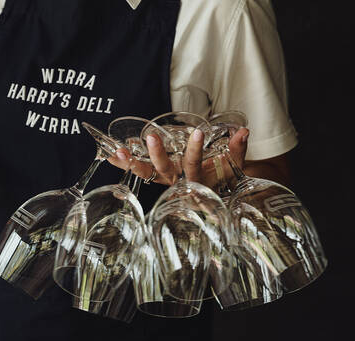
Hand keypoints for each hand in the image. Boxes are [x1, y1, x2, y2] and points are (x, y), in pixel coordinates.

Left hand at [106, 127, 249, 185]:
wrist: (213, 194)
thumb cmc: (222, 178)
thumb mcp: (233, 166)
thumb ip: (237, 150)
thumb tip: (244, 132)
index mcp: (195, 179)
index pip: (195, 165)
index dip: (196, 151)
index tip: (199, 133)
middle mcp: (176, 181)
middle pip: (164, 170)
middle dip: (156, 155)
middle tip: (151, 138)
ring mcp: (163, 179)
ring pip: (145, 173)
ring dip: (130, 163)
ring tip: (117, 152)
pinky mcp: (155, 175)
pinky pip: (137, 171)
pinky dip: (124, 164)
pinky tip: (110, 155)